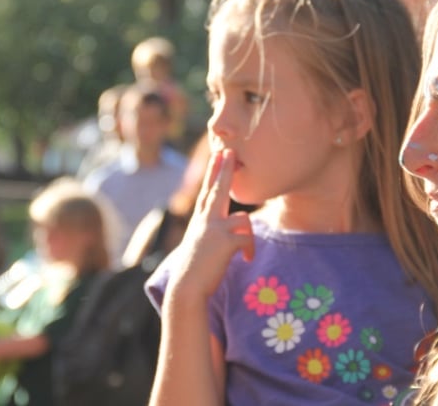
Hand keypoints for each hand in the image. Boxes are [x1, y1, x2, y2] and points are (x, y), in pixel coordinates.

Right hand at [165, 149, 254, 301]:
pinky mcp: (225, 240)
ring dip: (248, 236)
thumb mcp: (201, 247)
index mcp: (200, 221)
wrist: (186, 287)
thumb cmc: (194, 272)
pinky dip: (250, 250)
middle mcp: (205, 220)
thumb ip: (212, 235)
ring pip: (243, 219)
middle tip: (230, 150)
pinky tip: (246, 261)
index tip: (219, 154)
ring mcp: (215, 228)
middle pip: (218, 189)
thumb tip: (227, 234)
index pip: (207, 191)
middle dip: (225, 169)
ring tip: (246, 256)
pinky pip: (248, 238)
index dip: (214, 172)